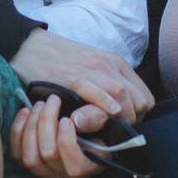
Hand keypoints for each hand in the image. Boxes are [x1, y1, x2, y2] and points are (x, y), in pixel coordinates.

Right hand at [9, 31, 151, 125]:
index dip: (139, 115)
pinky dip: (103, 101)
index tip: (125, 124)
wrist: (32, 47)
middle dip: (131, 119)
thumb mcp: (95, 68)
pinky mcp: (71, 77)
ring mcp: (90, 70)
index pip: (145, 97)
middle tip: (116, 130)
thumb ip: (110, 86)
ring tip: (110, 128)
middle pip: (137, 100)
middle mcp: (108, 65)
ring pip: (121, 93)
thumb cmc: (63, 62)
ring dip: (120, 116)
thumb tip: (123, 112)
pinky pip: (93, 89)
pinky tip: (108, 113)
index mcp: (116, 63)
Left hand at [9, 92, 103, 177]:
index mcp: (91, 167)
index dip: (66, 142)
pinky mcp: (30, 166)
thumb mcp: (102, 112)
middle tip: (51, 100)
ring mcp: (48, 174)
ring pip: (30, 158)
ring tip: (40, 104)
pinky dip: (18, 130)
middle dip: (46, 123)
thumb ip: (94, 116)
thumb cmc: (95, 115)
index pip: (75, 166)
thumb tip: (77, 120)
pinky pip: (17, 154)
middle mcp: (68, 177)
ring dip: (32, 126)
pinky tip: (26, 112)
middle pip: (49, 156)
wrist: (81, 116)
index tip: (66, 119)